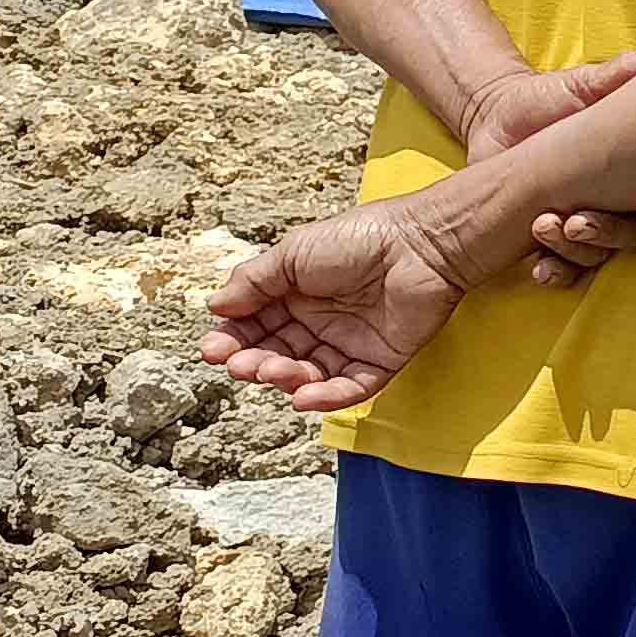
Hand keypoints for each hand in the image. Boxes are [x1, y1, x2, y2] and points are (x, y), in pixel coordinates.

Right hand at [200, 196, 485, 412]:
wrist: (421, 242)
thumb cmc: (360, 238)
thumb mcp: (294, 254)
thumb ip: (254, 281)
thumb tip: (214, 305)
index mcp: (295, 295)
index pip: (254, 325)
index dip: (233, 339)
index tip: (213, 350)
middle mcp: (319, 322)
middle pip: (276, 354)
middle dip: (253, 363)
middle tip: (239, 365)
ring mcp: (350, 343)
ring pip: (308, 375)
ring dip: (285, 378)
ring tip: (271, 370)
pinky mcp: (381, 361)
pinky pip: (350, 388)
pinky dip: (327, 397)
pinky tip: (303, 397)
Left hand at [460, 48, 635, 285]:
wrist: (496, 119)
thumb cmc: (548, 98)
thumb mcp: (583, 85)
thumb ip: (623, 74)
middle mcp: (626, 201)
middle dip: (611, 233)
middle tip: (577, 222)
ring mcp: (592, 223)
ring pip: (602, 254)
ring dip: (578, 251)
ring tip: (544, 228)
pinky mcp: (557, 241)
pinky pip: (567, 269)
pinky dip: (556, 271)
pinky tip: (538, 269)